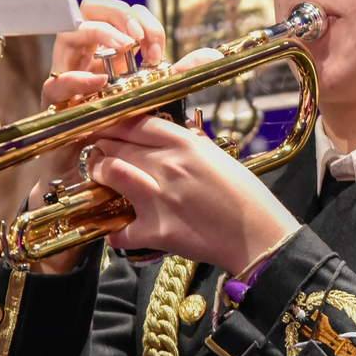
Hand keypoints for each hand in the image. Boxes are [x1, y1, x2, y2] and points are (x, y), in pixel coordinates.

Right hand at [26, 0, 167, 273]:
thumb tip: (210, 54)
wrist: (98, 198)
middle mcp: (88, 66)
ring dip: (92, 38)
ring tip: (118, 47)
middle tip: (134, 33)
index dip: (137, 19)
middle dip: (109, 15)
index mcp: (113, 62)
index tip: (155, 38)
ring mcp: (68, 86)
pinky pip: (55, 87)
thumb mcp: (157, 110)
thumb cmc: (129, 152)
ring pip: (67, 43)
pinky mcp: (55, 112)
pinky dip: (74, 80)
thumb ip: (176, 79)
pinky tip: (94, 83)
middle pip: (87, 17)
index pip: (118, 19)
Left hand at [87, 114, 298, 274]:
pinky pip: (120, 229)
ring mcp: (158, 196)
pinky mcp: (156, 229)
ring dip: (99, 175)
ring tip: (99, 180)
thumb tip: (172, 136)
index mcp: (184, 143)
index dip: (112, 124)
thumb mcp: (216, 155)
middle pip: (116, 145)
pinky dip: (115, 232)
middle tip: (97, 154)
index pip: (134, 122)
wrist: (257, 234)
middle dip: (101, 148)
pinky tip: (117, 231)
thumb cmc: (244, 195)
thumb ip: (189, 144)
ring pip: (109, 172)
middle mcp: (167, 164)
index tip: (104, 127)